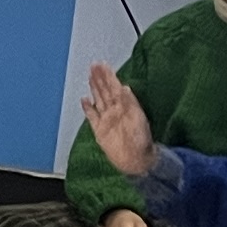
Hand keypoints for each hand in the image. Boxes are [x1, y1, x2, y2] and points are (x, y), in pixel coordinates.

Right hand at [79, 62, 156, 179]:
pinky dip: (87, 108)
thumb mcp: (138, 121)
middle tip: (94, 65)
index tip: (103, 65)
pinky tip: (84, 99)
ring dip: (94, 88)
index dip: (109, 76)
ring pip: (99, 100)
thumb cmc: (142, 142)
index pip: (115, 87)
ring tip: (90, 76)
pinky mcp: (100, 131)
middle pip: (106, 91)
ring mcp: (107, 120)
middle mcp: (116, 111)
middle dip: (100, 77)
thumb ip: (130, 104)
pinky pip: (92, 116)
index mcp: (125, 107)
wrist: (136, 161)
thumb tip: (125, 88)